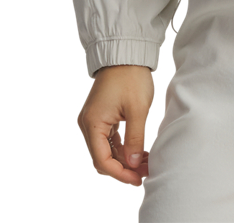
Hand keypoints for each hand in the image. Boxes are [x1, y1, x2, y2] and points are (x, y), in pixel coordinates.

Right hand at [77, 64, 153, 185]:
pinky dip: (122, 148)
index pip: (102, 160)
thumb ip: (135, 139)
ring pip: (106, 150)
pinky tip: (139, 152)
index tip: (137, 179)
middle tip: (145, 172)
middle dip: (123, 168)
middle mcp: (88, 124)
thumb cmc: (131, 77)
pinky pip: (109, 140)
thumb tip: (133, 164)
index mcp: (93, 123)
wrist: (125, 53)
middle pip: (102, 158)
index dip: (120, 174)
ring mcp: (93, 120)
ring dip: (124, 159)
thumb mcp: (137, 109)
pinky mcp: (100, 116)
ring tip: (146, 163)